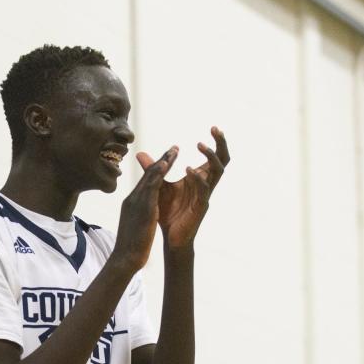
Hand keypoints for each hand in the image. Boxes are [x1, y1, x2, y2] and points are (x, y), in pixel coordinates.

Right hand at [113, 146, 178, 272]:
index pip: (146, 182)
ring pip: (150, 177)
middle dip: (161, 160)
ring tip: (174, 151)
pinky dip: (159, 174)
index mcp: (131, 203)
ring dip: (162, 162)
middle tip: (174, 148)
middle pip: (148, 175)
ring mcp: (136, 202)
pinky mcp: (142, 208)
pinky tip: (166, 165)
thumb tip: (146, 212)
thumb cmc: (130, 246)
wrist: (124, 258)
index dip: (156, 169)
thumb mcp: (135, 226)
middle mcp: (132, 199)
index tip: (167, 159)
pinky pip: (151, 186)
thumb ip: (140, 216)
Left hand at [154, 127, 229, 248]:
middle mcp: (206, 184)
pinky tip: (189, 171)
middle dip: (221, 144)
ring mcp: (205, 195)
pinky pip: (205, 190)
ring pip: (218, 172)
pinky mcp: (201, 206)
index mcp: (198, 178)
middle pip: (222, 160)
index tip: (213, 127)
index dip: (216, 142)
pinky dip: (198, 178)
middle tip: (215, 130)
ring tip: (200, 146)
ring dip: (210, 157)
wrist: (169, 237)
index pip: (213, 157)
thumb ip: (152, 170)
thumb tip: (140, 153)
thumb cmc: (167, 212)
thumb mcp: (158, 186)